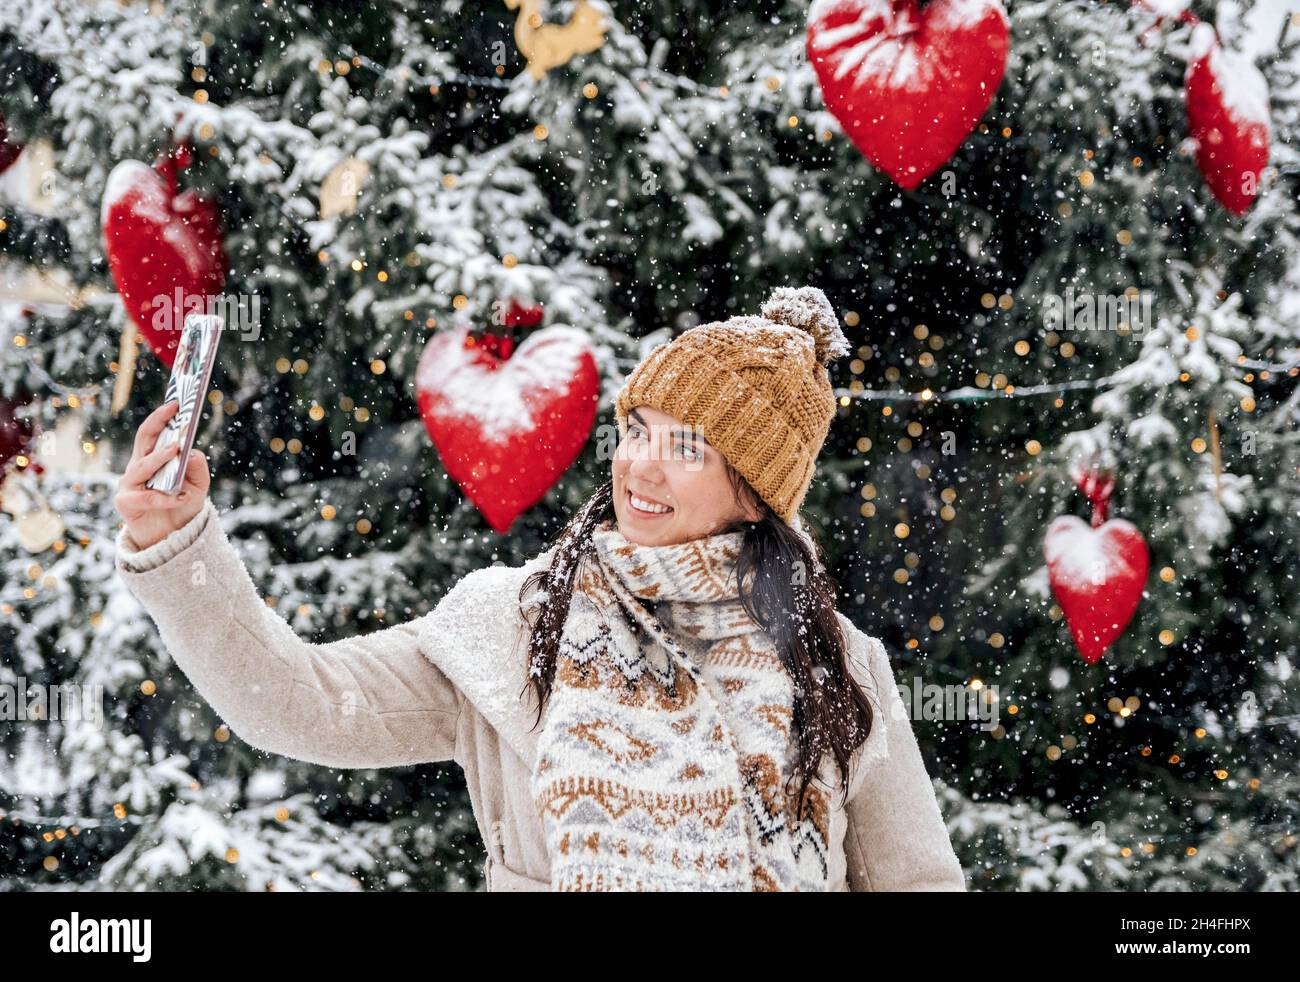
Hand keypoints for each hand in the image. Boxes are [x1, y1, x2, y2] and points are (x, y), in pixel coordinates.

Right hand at [114, 400, 211, 550]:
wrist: (172, 538)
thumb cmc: (181, 506)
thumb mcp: (197, 486)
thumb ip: (197, 469)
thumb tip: (191, 451)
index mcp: (153, 459)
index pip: (154, 433)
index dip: (162, 416)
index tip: (176, 402)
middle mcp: (138, 467)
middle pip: (144, 440)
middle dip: (157, 423)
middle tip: (173, 411)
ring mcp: (129, 484)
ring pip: (142, 467)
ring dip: (159, 458)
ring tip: (176, 450)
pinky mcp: (126, 503)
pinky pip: (145, 497)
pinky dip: (164, 497)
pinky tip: (182, 497)